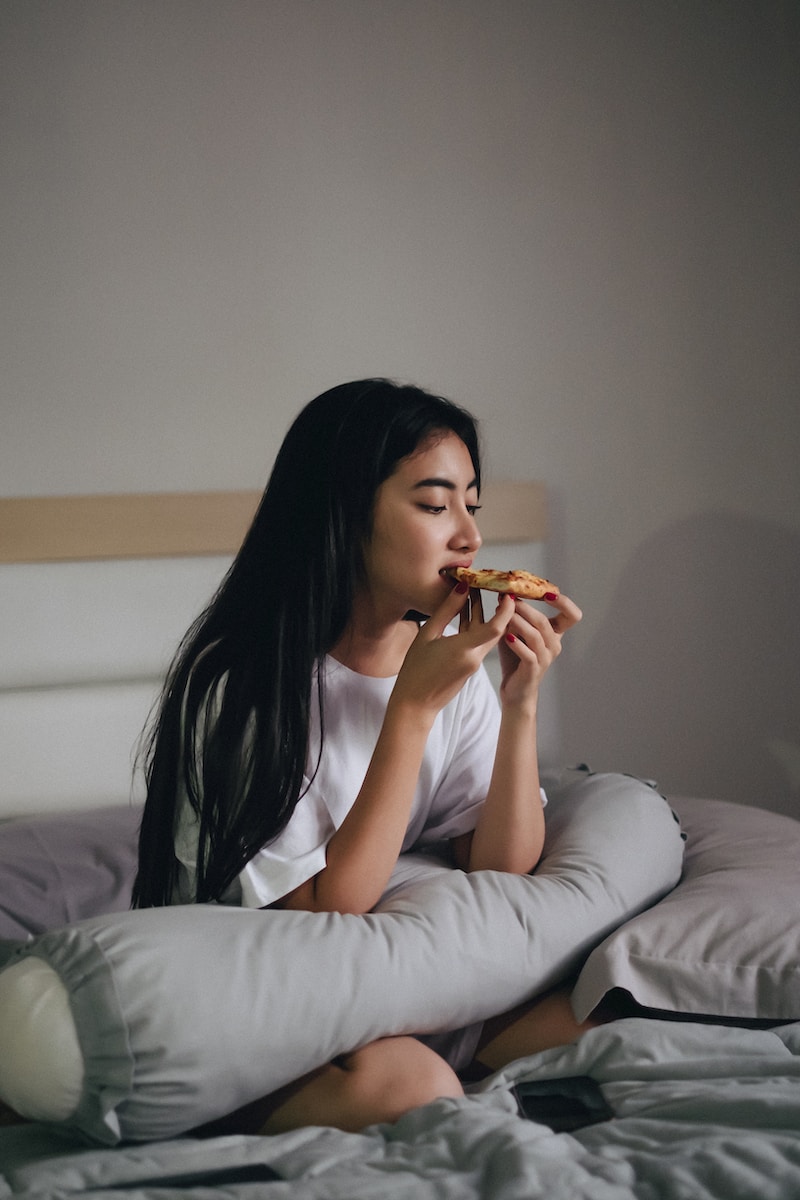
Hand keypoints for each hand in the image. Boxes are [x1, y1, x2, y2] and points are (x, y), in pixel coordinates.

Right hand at [391, 582, 513, 719]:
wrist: (415, 704)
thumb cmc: (415, 671)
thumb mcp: (427, 635)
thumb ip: (447, 611)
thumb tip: (462, 589)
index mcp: (464, 650)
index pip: (496, 628)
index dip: (506, 609)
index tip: (508, 593)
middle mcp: (474, 658)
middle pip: (495, 629)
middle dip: (496, 607)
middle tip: (492, 586)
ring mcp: (473, 664)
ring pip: (485, 635)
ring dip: (482, 615)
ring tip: (472, 593)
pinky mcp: (469, 667)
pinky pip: (476, 643)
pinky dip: (473, 627)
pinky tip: (464, 613)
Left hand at [497, 590, 581, 708]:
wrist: (515, 689)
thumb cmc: (516, 658)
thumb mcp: (516, 632)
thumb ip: (512, 616)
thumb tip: (504, 596)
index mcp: (555, 633)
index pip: (572, 615)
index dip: (564, 602)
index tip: (546, 593)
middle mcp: (554, 645)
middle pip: (546, 622)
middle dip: (527, 609)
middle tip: (510, 600)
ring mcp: (546, 658)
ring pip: (536, 636)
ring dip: (519, 623)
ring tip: (506, 615)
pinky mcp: (534, 670)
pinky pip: (528, 654)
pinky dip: (517, 644)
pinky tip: (506, 637)